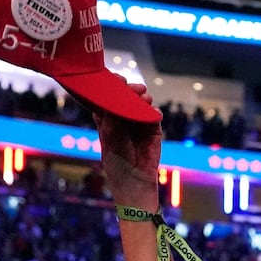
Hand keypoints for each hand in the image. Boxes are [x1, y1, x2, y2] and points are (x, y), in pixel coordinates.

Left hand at [93, 85, 161, 210]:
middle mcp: (122, 119)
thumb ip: (112, 118)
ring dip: (142, 97)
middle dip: (127, 89)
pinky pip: (154, 116)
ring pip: (140, 104)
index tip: (113, 78)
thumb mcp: (110, 138)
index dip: (109, 86)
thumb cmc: (117, 163)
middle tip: (128, 84)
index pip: (106, 98)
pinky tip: (152, 110)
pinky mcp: (153, 131)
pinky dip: (153, 112)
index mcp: (107, 120)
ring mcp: (138, 124)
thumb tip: (116, 96)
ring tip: (143, 94)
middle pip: (124, 98)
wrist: (134, 183)